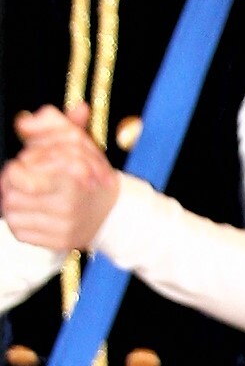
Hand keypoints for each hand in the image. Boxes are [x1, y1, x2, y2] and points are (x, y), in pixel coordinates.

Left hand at [2, 101, 121, 253]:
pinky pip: (19, 231)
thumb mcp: (77, 141)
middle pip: (10, 190)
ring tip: (24, 194)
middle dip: (10, 182)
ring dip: (12, 201)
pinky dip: (18, 221)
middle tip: (20, 178)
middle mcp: (68, 203)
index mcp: (73, 174)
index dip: (20, 163)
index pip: (22, 168)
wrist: (113, 213)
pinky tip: (30, 212)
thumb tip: (24, 122)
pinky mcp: (57, 243)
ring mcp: (63, 226)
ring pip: (11, 211)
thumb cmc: (91, 175)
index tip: (28, 162)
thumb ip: (51, 123)